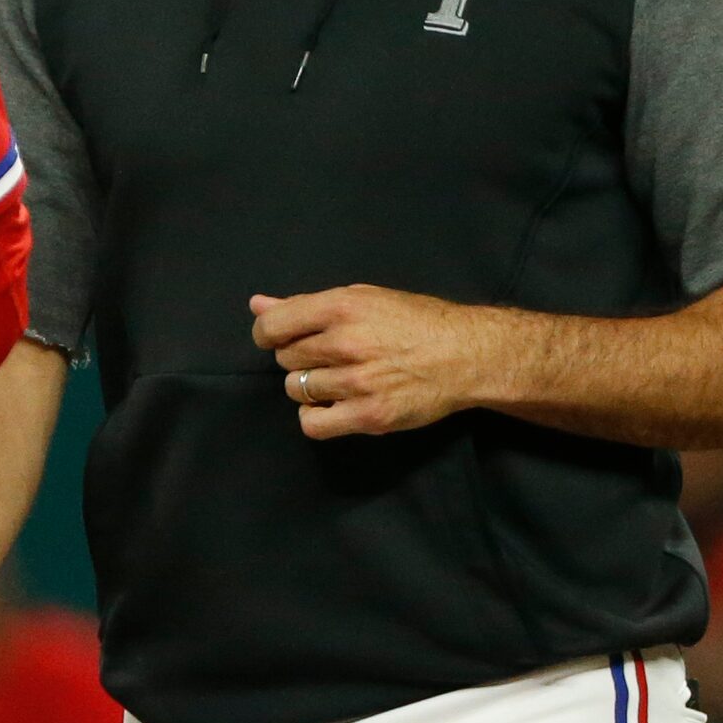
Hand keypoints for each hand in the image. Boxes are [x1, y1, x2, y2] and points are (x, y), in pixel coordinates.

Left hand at [252, 285, 494, 438]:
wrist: (466, 355)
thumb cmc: (414, 321)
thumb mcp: (363, 298)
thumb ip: (306, 305)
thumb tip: (256, 304)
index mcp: (342, 307)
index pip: (273, 325)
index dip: (267, 333)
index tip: (278, 339)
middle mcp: (346, 343)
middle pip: (285, 358)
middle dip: (299, 358)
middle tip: (328, 356)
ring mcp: (357, 382)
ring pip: (297, 389)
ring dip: (310, 387)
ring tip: (338, 379)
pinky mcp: (370, 416)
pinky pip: (314, 424)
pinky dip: (317, 417)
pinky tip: (334, 406)